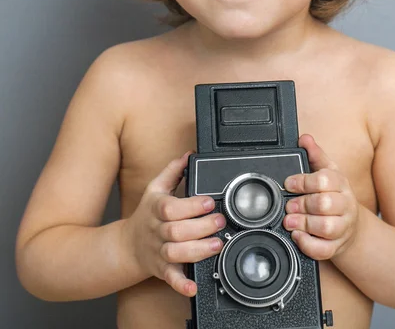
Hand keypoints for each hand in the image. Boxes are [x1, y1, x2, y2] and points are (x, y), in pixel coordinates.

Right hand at [121, 151, 225, 295]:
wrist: (127, 246)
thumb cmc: (146, 214)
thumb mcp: (155, 189)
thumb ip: (173, 171)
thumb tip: (189, 155)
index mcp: (156, 209)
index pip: (171, 208)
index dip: (191, 206)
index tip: (209, 202)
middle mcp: (156, 231)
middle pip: (176, 231)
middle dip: (201, 227)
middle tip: (220, 222)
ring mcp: (158, 251)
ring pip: (175, 253)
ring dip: (198, 251)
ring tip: (217, 245)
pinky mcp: (162, 269)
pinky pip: (170, 278)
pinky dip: (181, 284)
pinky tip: (192, 286)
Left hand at [283, 134, 358, 259]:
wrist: (354, 226)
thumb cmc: (336, 196)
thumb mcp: (329, 172)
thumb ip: (315, 155)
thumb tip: (305, 138)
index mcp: (341, 184)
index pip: (324, 180)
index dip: (303, 182)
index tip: (288, 184)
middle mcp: (345, 205)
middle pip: (324, 204)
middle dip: (301, 204)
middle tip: (287, 205)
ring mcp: (343, 227)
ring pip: (325, 227)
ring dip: (303, 224)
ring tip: (289, 221)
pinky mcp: (337, 246)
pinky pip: (324, 250)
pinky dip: (308, 245)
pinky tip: (297, 237)